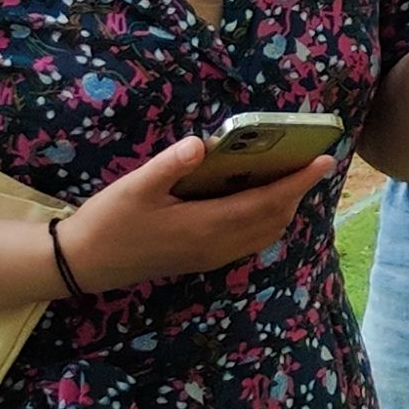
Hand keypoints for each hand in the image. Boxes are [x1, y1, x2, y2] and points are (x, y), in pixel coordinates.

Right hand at [58, 137, 340, 291]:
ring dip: (283, 209)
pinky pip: (249, 243)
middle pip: (273, 219)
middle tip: (310, 163)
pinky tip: (257, 204)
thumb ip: (170, 164)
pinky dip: (266, 222)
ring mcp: (211, 257)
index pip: (266, 202)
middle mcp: (216, 245)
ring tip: (290, 180)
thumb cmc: (108, 222)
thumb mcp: (135, 187)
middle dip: (297, 192)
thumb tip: (202, 143)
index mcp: (205, 225)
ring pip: (264, 234)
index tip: (324, 161)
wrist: (83, 265)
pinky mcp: (202, 261)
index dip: (298, 182)